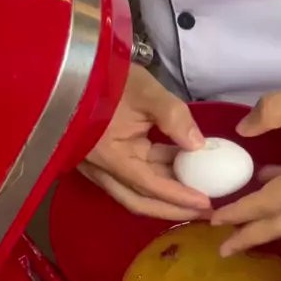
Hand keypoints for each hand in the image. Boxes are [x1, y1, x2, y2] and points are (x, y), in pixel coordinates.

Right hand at [79, 65, 210, 219]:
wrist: (74, 67)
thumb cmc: (108, 77)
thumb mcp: (146, 92)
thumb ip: (174, 117)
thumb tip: (198, 146)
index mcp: (110, 156)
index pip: (149, 185)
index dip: (178, 197)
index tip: (206, 204)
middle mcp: (103, 169)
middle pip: (140, 200)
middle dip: (173, 209)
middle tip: (205, 213)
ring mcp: (103, 165)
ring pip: (137, 190)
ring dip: (168, 194)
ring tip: (200, 194)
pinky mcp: (108, 156)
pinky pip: (135, 174)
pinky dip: (160, 175)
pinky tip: (183, 170)